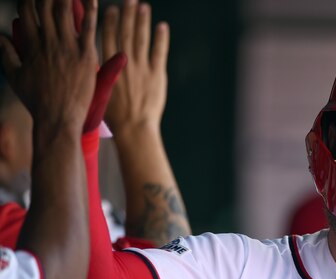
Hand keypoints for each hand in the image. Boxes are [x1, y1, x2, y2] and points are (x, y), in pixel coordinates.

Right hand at [0, 0, 97, 134]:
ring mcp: (68, 47)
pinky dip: (90, 9)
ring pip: (65, 12)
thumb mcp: (15, 76)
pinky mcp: (86, 55)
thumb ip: (7, 54)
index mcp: (32, 45)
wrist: (58, 117)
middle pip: (45, 7)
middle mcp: (49, 42)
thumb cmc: (37, 100)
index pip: (27, 12)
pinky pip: (88, 27)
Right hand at [102, 0, 169, 140]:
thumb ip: (99, 75)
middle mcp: (125, 63)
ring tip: (143, 6)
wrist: (134, 128)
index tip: (111, 9)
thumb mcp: (99, 92)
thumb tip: (92, 64)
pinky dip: (161, 38)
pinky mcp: (157, 75)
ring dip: (142, 20)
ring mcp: (142, 68)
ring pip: (142, 38)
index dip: (110, 21)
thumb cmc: (115, 116)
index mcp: (108, 66)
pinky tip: (162, 26)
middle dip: (127, 14)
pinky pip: (160, 52)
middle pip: (125, 32)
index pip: (107, 38)